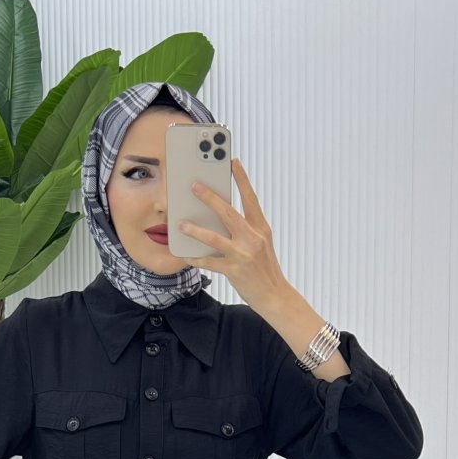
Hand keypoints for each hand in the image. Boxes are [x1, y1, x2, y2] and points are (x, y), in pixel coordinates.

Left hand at [177, 158, 287, 310]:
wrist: (275, 296)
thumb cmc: (265, 269)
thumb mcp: (260, 244)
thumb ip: (245, 230)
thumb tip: (220, 217)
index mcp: (261, 228)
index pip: (250, 199)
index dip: (242, 179)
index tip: (233, 162)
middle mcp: (253, 238)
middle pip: (228, 212)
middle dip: (210, 197)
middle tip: (194, 185)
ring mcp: (243, 255)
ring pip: (215, 238)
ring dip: (195, 230)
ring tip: (181, 223)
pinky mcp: (234, 271)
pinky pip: (210, 263)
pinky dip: (197, 259)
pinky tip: (187, 255)